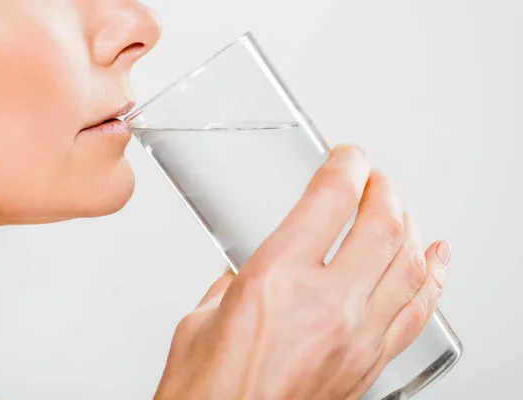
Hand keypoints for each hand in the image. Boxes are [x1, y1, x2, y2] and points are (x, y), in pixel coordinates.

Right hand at [155, 145, 450, 399]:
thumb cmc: (206, 390)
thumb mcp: (201, 318)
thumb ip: (230, 286)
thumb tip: (243, 274)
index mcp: (275, 280)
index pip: (330, 200)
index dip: (346, 166)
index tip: (347, 158)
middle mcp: (325, 305)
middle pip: (381, 224)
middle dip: (382, 189)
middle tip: (374, 178)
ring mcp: (356, 336)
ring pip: (408, 263)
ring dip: (408, 225)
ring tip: (400, 209)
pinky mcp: (368, 364)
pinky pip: (417, 311)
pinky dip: (433, 278)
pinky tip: (436, 259)